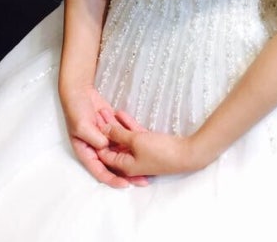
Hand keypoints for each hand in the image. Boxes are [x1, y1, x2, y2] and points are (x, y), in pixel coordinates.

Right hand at [60, 85, 147, 187]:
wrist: (80, 91)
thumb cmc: (76, 109)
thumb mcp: (82, 125)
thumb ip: (94, 137)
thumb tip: (106, 147)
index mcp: (86, 152)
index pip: (100, 170)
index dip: (113, 179)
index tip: (126, 184)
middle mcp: (97, 148)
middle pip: (114, 165)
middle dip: (128, 174)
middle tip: (144, 180)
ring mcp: (106, 139)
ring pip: (122, 153)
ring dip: (135, 159)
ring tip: (151, 166)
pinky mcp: (114, 129)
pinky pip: (125, 138)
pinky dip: (134, 141)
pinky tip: (147, 144)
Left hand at [96, 109, 211, 178]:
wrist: (186, 154)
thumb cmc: (159, 151)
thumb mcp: (135, 141)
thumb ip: (118, 134)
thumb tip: (103, 130)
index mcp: (123, 165)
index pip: (103, 154)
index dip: (96, 140)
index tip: (89, 124)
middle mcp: (129, 162)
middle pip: (112, 146)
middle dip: (105, 130)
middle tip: (97, 114)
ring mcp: (139, 153)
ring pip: (123, 139)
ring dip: (116, 126)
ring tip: (106, 110)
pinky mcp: (149, 145)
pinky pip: (134, 135)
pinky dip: (128, 125)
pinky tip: (121, 113)